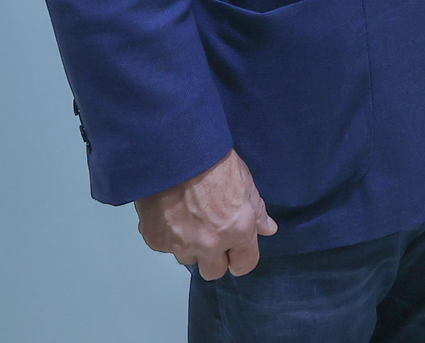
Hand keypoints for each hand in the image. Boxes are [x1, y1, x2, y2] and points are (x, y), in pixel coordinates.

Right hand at [135, 150, 276, 280]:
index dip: (242, 257)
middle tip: (211, 235)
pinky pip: (166, 247)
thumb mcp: (245, 182)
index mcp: (237, 230)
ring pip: (188, 258)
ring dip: (191, 246)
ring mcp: (180, 245)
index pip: (245, 265)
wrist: (174, 152)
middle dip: (215, 258)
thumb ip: (256, 211)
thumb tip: (267, 229)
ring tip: (188, 218)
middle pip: (214, 271)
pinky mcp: (156, 241)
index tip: (237, 249)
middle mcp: (209, 244)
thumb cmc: (214, 162)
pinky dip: (169, 235)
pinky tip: (170, 212)